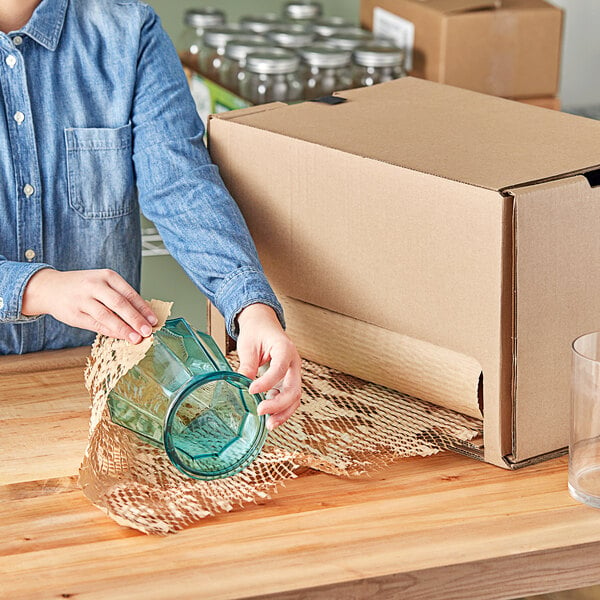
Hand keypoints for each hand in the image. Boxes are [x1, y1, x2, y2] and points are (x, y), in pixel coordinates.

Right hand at [22, 268, 157, 342]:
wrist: (50, 288)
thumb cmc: (83, 287)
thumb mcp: (103, 283)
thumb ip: (120, 297)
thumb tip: (142, 317)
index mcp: (107, 276)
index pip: (129, 294)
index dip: (143, 309)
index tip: (153, 321)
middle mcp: (95, 286)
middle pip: (120, 304)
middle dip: (136, 319)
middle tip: (147, 331)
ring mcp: (83, 300)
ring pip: (107, 316)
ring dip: (124, 329)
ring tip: (136, 338)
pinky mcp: (75, 314)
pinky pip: (96, 325)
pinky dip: (110, 332)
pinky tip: (120, 337)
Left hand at [236, 303, 301, 429]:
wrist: (264, 325)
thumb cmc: (257, 332)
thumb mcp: (248, 345)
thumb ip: (247, 365)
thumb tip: (240, 383)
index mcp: (285, 348)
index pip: (280, 368)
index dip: (267, 382)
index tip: (252, 390)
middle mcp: (293, 362)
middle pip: (294, 388)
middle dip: (279, 404)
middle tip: (261, 411)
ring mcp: (293, 373)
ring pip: (295, 397)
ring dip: (284, 412)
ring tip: (269, 425)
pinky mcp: (288, 380)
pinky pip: (289, 397)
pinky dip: (282, 409)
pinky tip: (270, 417)